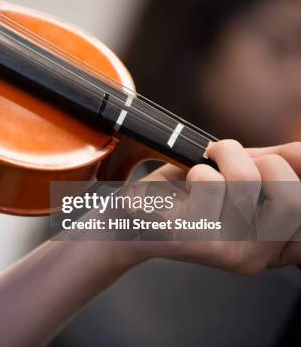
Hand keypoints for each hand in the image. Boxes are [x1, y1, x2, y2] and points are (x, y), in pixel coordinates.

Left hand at [142, 140, 300, 273]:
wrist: (128, 221)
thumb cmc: (181, 197)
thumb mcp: (233, 178)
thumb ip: (272, 165)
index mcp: (274, 246)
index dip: (297, 175)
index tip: (277, 162)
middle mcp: (258, 256)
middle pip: (293, 194)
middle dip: (262, 160)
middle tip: (230, 160)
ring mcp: (230, 251)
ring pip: (246, 178)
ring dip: (222, 153)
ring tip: (203, 165)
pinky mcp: (199, 243)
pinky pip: (210, 183)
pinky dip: (195, 170)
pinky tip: (185, 185)